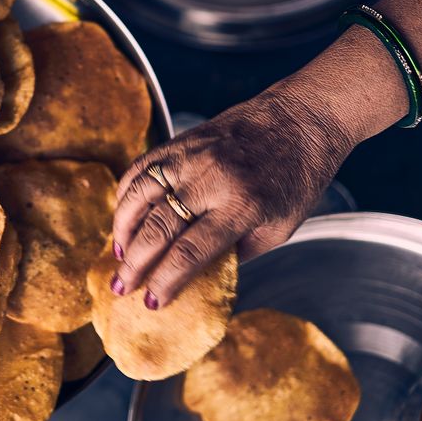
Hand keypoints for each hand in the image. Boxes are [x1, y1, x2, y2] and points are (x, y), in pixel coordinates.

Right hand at [111, 85, 356, 308]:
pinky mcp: (181, 141)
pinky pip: (141, 167)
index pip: (190, 252)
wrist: (302, 118)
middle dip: (134, 263)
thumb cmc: (297, 178)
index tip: (151, 302)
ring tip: (119, 253)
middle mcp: (211, 179)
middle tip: (119, 286)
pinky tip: (123, 215)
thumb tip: (195, 272)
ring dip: (122, 228)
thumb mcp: (279, 228)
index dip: (165, 281)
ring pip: (140, 194)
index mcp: (243, 206)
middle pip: (158, 227)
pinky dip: (125, 193)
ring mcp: (191, 156)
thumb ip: (237, 250)